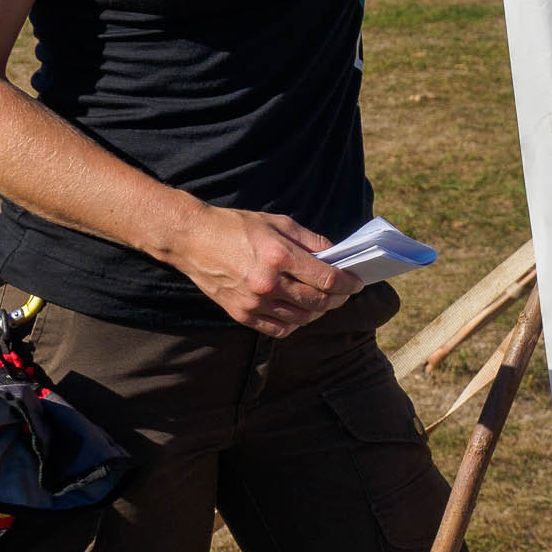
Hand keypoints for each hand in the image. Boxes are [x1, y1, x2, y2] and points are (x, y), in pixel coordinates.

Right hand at [175, 206, 361, 335]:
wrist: (193, 240)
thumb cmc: (237, 226)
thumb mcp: (279, 223)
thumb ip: (311, 241)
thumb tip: (336, 255)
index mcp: (280, 257)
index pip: (327, 279)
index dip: (349, 284)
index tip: (358, 283)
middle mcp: (268, 283)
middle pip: (318, 302)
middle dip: (339, 299)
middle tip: (345, 293)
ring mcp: (254, 303)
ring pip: (302, 318)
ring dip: (319, 312)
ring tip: (323, 301)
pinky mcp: (242, 315)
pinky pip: (280, 329)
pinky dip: (296, 323)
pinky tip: (299, 311)